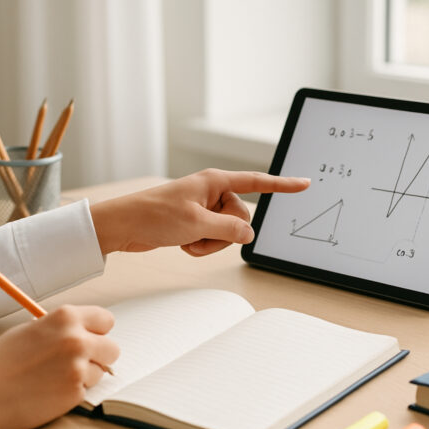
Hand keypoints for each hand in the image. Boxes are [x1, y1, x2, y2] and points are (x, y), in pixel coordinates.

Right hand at [0, 305, 119, 428]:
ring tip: (54, 377)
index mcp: (66, 318)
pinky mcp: (75, 394)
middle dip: (99, 355)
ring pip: (100, 371)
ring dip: (85, 375)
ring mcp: (78, 368)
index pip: (106, 320)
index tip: (91, 337)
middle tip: (79, 360)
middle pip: (112, 348)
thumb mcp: (31, 330)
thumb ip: (61, 328)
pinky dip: (72, 392)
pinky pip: (86, 390)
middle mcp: (77, 340)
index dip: (98, 330)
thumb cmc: (0, 363)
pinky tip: (49, 391)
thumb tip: (85, 331)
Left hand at [91, 169, 309, 255]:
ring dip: (209, 243)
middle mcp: (212, 193)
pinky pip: (212, 240)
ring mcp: (204, 209)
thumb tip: (249, 233)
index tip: (305, 184)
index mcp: (215, 181)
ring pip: (227, 233)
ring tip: (186, 239)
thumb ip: (230, 228)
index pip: (256, 182)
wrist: (123, 226)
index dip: (282, 185)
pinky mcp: (195, 223)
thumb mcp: (197, 223)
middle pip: (241, 217)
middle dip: (224, 232)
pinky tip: (181, 243)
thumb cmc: (154, 215)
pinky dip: (199, 246)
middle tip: (199, 232)